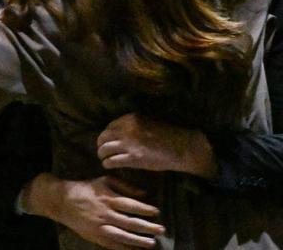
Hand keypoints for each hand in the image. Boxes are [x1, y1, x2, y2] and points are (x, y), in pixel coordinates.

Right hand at [23, 173, 164, 249]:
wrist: (64, 202)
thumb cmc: (88, 188)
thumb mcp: (105, 181)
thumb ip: (125, 186)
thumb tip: (144, 193)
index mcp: (109, 198)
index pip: (131, 205)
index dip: (145, 209)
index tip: (157, 212)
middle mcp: (106, 214)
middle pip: (129, 222)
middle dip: (147, 227)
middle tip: (161, 229)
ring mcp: (100, 227)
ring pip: (122, 236)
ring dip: (138, 240)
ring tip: (152, 243)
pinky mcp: (95, 237)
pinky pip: (112, 245)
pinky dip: (125, 248)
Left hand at [96, 113, 217, 177]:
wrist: (182, 147)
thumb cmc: (168, 135)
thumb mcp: (149, 122)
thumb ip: (134, 125)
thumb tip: (120, 132)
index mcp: (132, 118)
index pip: (110, 126)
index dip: (107, 134)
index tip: (107, 140)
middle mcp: (128, 129)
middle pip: (104, 137)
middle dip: (101, 144)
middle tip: (101, 150)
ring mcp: (130, 144)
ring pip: (105, 149)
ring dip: (102, 155)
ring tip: (103, 158)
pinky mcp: (133, 158)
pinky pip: (112, 161)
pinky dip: (108, 164)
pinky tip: (108, 165)